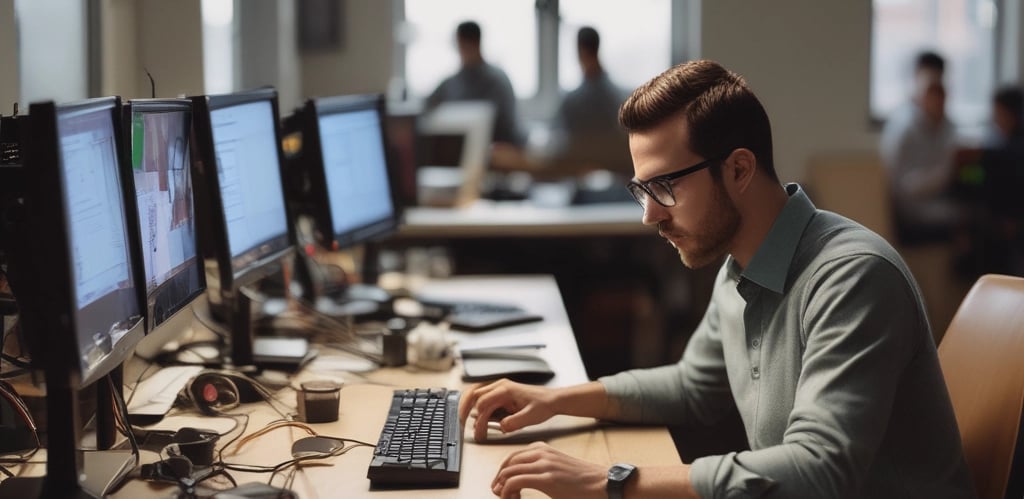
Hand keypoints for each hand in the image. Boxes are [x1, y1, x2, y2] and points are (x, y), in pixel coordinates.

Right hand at [460, 379, 557, 441]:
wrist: (552, 400)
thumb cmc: (543, 405)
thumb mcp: (530, 417)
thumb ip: (514, 422)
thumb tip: (500, 427)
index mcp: (506, 389)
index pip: (483, 401)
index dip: (479, 417)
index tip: (479, 430)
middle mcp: (500, 386)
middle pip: (474, 394)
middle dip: (465, 408)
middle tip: (460, 422)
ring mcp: (499, 389)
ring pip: (476, 395)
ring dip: (470, 408)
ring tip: (466, 423)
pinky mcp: (501, 395)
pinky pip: (484, 399)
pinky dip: (478, 409)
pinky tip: (478, 420)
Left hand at [491, 442, 605, 498]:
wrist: (603, 483)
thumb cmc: (581, 480)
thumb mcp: (556, 467)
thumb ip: (539, 468)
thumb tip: (519, 478)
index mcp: (542, 448)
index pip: (512, 457)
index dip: (502, 472)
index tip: (501, 486)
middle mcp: (540, 452)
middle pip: (507, 463)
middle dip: (499, 480)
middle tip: (499, 493)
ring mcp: (543, 464)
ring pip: (508, 472)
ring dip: (503, 488)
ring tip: (507, 498)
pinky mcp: (547, 478)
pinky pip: (515, 482)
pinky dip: (508, 492)